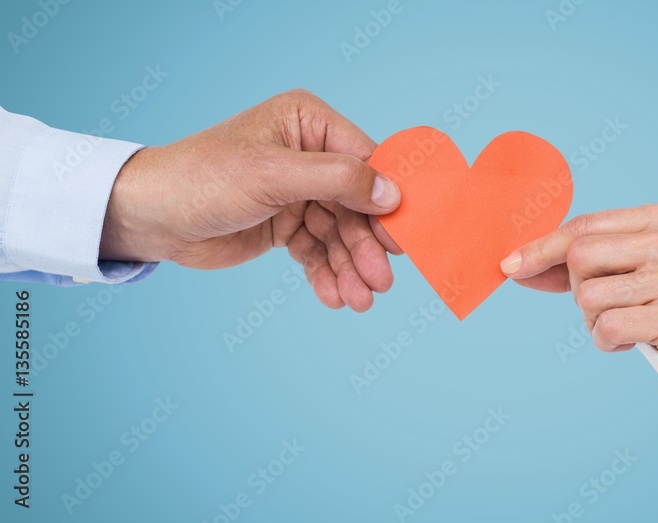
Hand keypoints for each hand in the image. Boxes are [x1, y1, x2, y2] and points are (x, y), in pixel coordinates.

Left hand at [99, 89, 402, 310]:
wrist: (150, 217)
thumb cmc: (203, 179)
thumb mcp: (273, 175)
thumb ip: (337, 180)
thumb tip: (392, 193)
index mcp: (307, 123)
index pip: (365, 160)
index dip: (387, 199)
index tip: (407, 236)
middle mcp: (307, 154)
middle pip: (356, 204)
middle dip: (366, 245)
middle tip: (381, 282)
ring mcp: (297, 191)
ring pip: (339, 233)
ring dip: (349, 267)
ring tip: (359, 300)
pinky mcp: (285, 224)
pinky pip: (317, 249)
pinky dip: (326, 273)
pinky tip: (334, 296)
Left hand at [500, 204, 657, 353]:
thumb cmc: (646, 286)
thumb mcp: (613, 262)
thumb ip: (563, 259)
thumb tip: (511, 266)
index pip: (584, 228)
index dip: (542, 248)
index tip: (509, 266)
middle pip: (581, 258)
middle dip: (579, 286)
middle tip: (609, 297)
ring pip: (590, 297)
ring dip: (593, 318)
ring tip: (624, 317)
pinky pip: (609, 327)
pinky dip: (607, 340)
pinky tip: (631, 336)